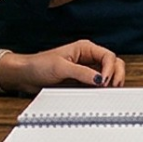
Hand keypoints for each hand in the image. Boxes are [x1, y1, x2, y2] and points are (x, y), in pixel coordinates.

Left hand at [0, 39, 126, 93]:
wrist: (25, 75)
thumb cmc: (39, 65)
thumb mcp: (61, 67)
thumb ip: (81, 73)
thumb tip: (99, 78)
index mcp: (85, 48)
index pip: (108, 56)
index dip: (110, 68)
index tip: (104, 81)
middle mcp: (88, 58)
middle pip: (114, 63)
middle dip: (117, 74)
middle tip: (113, 87)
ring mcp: (87, 70)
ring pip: (109, 74)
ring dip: (112, 82)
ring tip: (108, 91)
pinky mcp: (83, 81)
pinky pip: (98, 84)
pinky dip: (103, 89)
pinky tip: (100, 94)